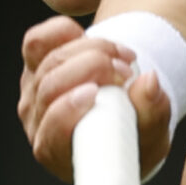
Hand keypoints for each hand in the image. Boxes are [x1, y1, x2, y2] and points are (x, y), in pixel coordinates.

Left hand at [17, 16, 173, 181]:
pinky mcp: (34, 64)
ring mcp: (33, 90)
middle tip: (127, 72)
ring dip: (92, 50)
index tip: (94, 94)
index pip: (50, 132)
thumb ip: (153, 112)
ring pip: (50, 59)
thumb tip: (149, 81)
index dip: (66, 110)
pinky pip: (38, 40)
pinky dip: (64, 32)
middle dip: (91, 69)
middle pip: (50, 86)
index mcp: (60, 152)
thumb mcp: (152, 133)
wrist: (124, 114)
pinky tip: (90, 39)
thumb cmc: (133, 135)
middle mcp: (39, 122)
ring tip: (124, 58)